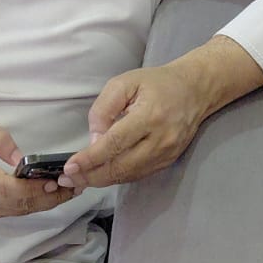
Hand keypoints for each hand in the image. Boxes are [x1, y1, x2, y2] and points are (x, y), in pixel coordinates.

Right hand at [0, 112, 77, 218]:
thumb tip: (19, 157)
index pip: (6, 189)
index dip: (33, 189)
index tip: (55, 181)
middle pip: (18, 204)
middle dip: (49, 197)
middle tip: (76, 184)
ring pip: (20, 211)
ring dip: (46, 202)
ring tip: (70, 189)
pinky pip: (15, 211)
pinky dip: (36, 203)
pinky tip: (52, 193)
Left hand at [61, 36, 262, 190]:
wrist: (195, 90)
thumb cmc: (156, 83)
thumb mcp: (124, 83)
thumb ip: (104, 109)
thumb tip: (93, 140)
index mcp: (149, 116)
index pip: (115, 144)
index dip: (90, 158)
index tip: (70, 167)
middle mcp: (160, 140)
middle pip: (121, 166)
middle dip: (91, 175)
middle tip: (67, 179)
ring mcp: (166, 154)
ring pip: (128, 175)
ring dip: (102, 180)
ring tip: (78, 180)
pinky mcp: (168, 161)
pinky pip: (138, 175)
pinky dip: (117, 177)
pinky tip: (101, 175)